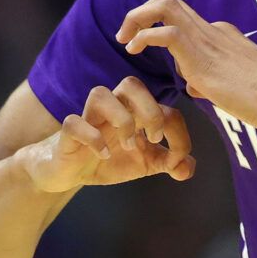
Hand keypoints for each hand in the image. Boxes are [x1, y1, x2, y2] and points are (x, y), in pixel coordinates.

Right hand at [22, 77, 195, 192]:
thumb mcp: (145, 164)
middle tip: (154, 138)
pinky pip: (74, 122)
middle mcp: (114, 109)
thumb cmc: (109, 160)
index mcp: (136, 112)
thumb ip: (170, 163)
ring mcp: (89, 118)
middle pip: (132, 84)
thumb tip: (187, 167)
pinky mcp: (68, 133)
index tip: (176, 159)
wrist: (68, 173)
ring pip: (100, 94)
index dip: (178, 132)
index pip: (165, 108)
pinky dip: (93, 138)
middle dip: (150, 110)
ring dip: (121, 119)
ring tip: (128, 145)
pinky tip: (104, 155)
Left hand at [116, 0, 256, 130]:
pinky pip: (164, 32)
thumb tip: (193, 85)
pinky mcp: (202, 56)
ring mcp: (208, 39)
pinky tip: (135, 50)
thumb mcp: (233, 87)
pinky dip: (144, 36)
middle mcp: (214, 30)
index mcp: (222, 35)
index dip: (158, 29)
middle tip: (127, 35)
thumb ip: (209, 80)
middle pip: (168, 1)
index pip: (183, 19)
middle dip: (141, 13)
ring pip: (163, 6)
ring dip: (136, 18)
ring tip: (125, 40)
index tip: (144, 46)